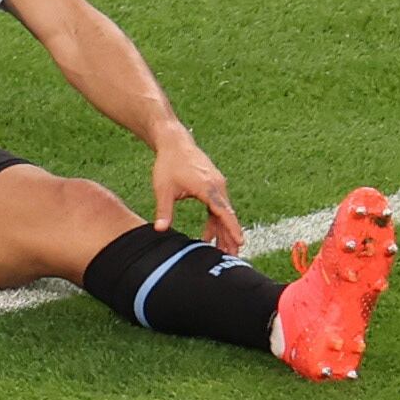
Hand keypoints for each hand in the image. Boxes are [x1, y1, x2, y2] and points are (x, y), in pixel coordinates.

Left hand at [151, 128, 242, 252]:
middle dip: (230, 236)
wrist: (174, 143)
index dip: (231, 228)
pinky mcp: (213, 185)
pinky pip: (218, 206)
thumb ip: (164, 210)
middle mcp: (217, 186)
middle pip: (227, 215)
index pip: (223, 212)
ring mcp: (217, 185)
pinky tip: (210, 235)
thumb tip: (159, 229)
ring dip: (222, 231)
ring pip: (223, 212)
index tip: (240, 242)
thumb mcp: (164, 189)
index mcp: (208, 187)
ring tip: (222, 250)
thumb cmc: (169, 164)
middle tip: (233, 256)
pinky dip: (216, 221)